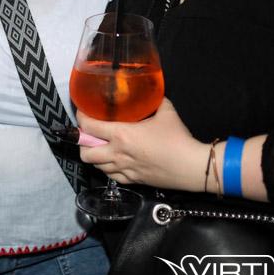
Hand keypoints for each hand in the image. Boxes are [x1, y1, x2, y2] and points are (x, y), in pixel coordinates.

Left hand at [76, 99, 206, 191]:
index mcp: (121, 134)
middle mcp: (117, 153)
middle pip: (85, 153)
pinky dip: (109, 169)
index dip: (81, 119)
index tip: (83, 113)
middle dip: (83, 143)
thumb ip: (154, 101)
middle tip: (90, 135)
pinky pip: (112, 176)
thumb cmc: (177, 138)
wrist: (192, 166)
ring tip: (101, 147)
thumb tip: (150, 93)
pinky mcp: (133, 181)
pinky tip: (115, 161)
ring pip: (97, 167)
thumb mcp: (166, 111)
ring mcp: (124, 169)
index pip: (88, 127)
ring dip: (95, 157)